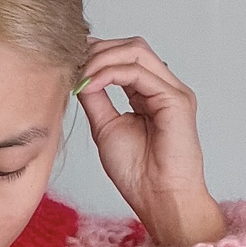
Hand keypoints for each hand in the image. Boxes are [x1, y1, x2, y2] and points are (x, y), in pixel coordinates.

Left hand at [76, 36, 225, 246]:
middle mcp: (163, 88)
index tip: (69, 61)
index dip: (96, 54)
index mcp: (148, 94)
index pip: (125, 58)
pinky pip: (139, 72)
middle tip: (73, 65)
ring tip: (81, 75)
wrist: (159, 198)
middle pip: (132, 48)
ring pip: (136, 52)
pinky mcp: (176, 99)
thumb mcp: (105, 127)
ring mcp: (172, 91)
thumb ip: (96, 98)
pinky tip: (92, 83)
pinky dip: (111, 72)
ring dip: (102, 58)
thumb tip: (79, 75)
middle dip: (98, 51)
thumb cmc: (137, 173)